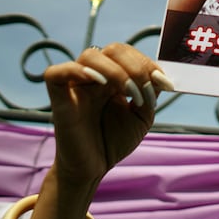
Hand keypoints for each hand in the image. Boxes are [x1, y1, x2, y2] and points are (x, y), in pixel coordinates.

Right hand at [44, 43, 173, 181]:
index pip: (128, 53)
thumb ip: (151, 93)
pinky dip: (75, 70)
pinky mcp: (59, 99)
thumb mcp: (142, 115)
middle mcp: (94, 76)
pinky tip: (99, 83)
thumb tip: (161, 75)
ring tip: (129, 94)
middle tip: (144, 92)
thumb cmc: (114, 142)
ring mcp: (75, 86)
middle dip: (136, 67)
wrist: (94, 169)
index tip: (164, 82)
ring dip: (116, 71)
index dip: (147, 63)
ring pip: (90, 55)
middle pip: (113, 49)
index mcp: (112, 77)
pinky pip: (55, 73)